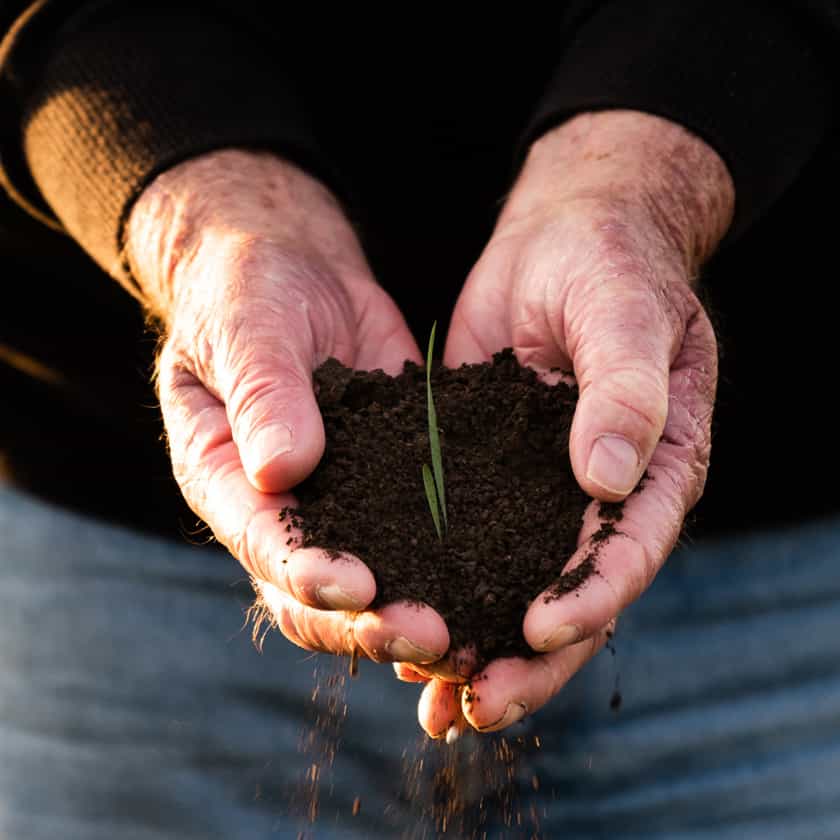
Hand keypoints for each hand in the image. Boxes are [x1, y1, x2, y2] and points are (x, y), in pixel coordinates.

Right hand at [126, 149, 448, 667]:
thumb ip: (262, 392)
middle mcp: (282, 510)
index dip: (306, 572)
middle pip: (317, 595)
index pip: (262, 541)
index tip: (358, 587)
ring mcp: (341, 502)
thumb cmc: (250, 287)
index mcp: (226, 479)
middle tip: (433, 635)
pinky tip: (503, 584)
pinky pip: (422, 536)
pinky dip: (455, 568)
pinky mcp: (392, 484)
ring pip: (374, 585)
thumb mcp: (248, 324)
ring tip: (476, 637)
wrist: (293, 269)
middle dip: (370, 622)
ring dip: (418, 615)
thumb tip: (281, 470)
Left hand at [401, 111, 734, 736]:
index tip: (540, 632)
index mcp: (655, 466)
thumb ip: (624, 392)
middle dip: (528, 659)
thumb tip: (606, 479)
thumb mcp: (622, 314)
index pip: (630, 549)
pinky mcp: (487, 474)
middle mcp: (601, 496)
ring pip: (513, 586)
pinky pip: (464, 541)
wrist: (567, 233)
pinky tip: (395, 624)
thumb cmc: (610, 263)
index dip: (591, 596)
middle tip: (476, 707)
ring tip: (433, 701)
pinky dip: (438, 585)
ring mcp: (541, 491)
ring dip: (479, 645)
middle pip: (572, 596)